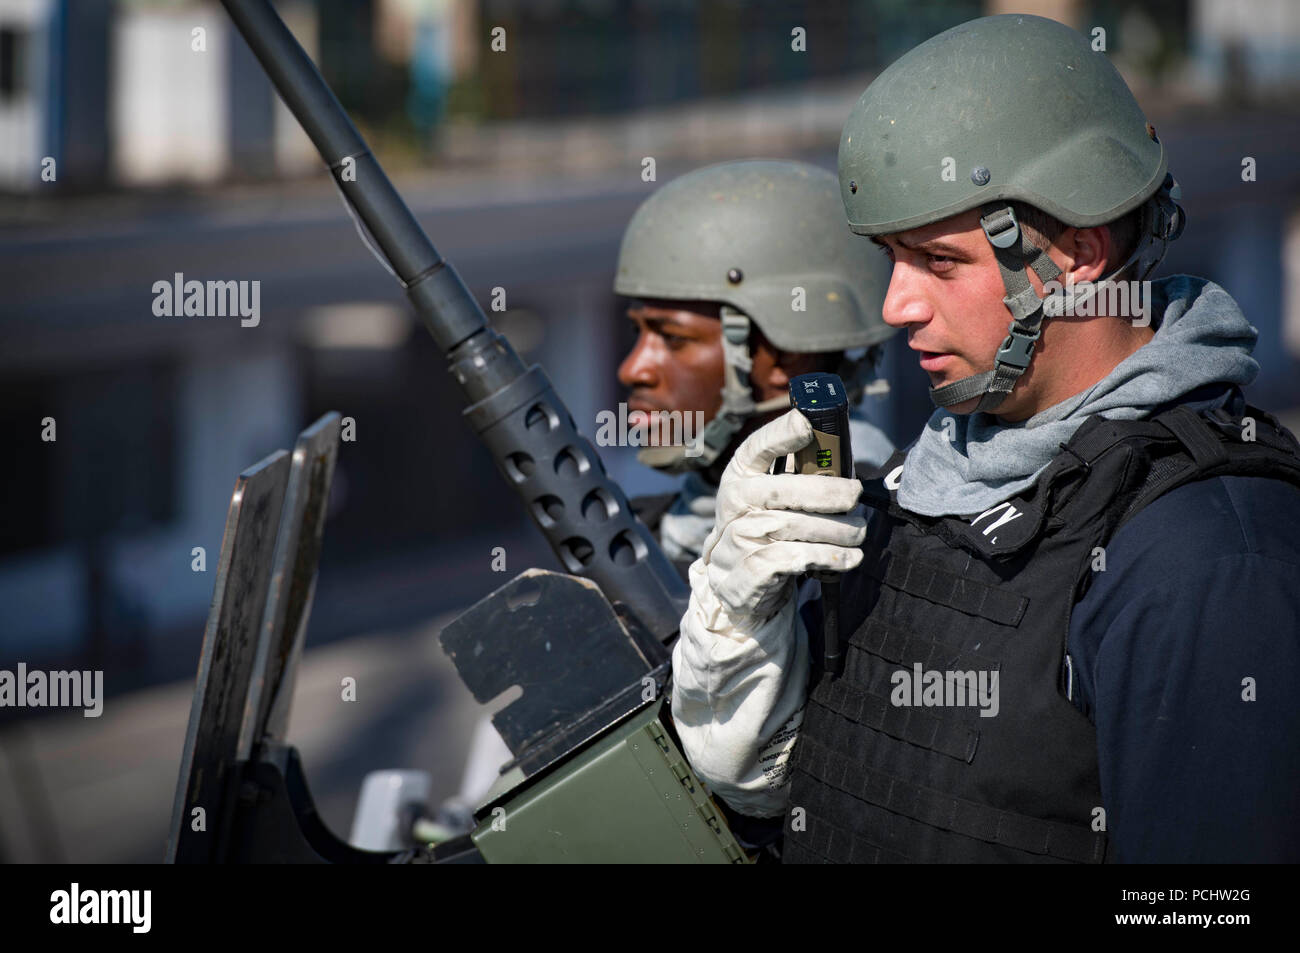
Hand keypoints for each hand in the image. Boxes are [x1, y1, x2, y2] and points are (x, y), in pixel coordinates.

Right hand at [700, 409, 865, 624]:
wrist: (735, 584)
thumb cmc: (766, 530)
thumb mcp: (772, 499)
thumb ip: (798, 476)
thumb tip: (841, 456)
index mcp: (740, 475)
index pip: (756, 448)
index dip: (781, 434)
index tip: (807, 425)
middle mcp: (734, 503)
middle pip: (780, 490)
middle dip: (825, 492)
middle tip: (855, 495)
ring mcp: (737, 538)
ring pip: (792, 526)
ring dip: (835, 530)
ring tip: (857, 532)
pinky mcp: (748, 571)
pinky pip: (794, 558)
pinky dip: (828, 557)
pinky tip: (849, 557)